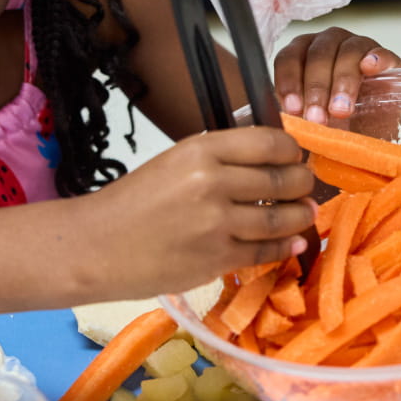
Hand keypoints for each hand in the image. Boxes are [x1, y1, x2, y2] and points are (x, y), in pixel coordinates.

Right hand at [92, 127, 315, 296]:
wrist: (95, 245)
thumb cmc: (132, 201)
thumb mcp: (175, 161)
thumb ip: (220, 158)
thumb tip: (271, 160)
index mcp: (200, 150)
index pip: (270, 142)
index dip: (292, 150)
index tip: (294, 157)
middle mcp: (212, 182)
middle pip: (283, 179)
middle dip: (303, 183)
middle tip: (306, 186)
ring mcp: (216, 223)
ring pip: (281, 218)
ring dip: (301, 216)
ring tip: (306, 213)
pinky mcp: (216, 258)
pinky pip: (265, 251)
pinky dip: (285, 247)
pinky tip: (293, 243)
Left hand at [272, 26, 400, 122]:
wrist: (368, 128)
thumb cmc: (334, 121)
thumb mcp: (310, 120)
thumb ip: (296, 117)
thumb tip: (284, 129)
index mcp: (302, 54)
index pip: (289, 58)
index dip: (289, 81)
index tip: (292, 108)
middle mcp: (327, 44)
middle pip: (317, 55)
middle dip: (316, 89)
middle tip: (317, 117)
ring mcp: (357, 46)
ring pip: (346, 52)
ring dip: (342, 81)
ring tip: (340, 109)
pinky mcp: (386, 58)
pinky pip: (380, 52)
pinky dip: (375, 59)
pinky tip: (369, 69)